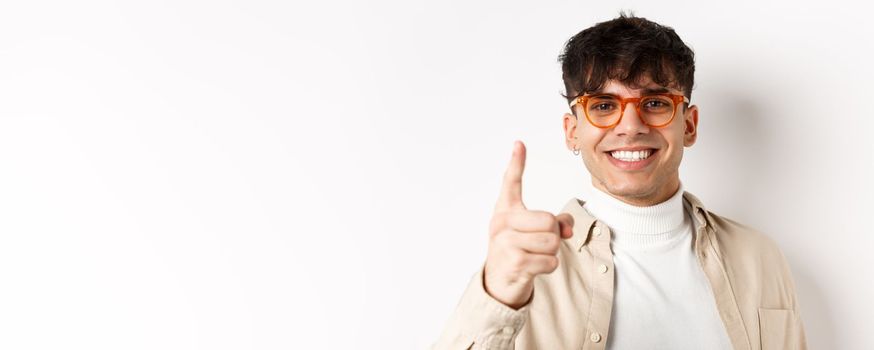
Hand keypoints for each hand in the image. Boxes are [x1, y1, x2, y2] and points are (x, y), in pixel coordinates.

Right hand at [483, 140, 574, 308]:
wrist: (499, 283)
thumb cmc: (517, 251)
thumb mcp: (530, 233)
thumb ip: (553, 224)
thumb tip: (569, 229)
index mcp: (505, 211)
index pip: (510, 183)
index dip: (516, 163)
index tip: (519, 144)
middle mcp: (501, 223)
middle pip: (548, 220)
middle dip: (553, 235)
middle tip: (540, 243)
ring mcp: (506, 243)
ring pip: (551, 241)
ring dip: (552, 252)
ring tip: (537, 255)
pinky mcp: (514, 263)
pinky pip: (550, 260)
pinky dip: (549, 266)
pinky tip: (534, 267)